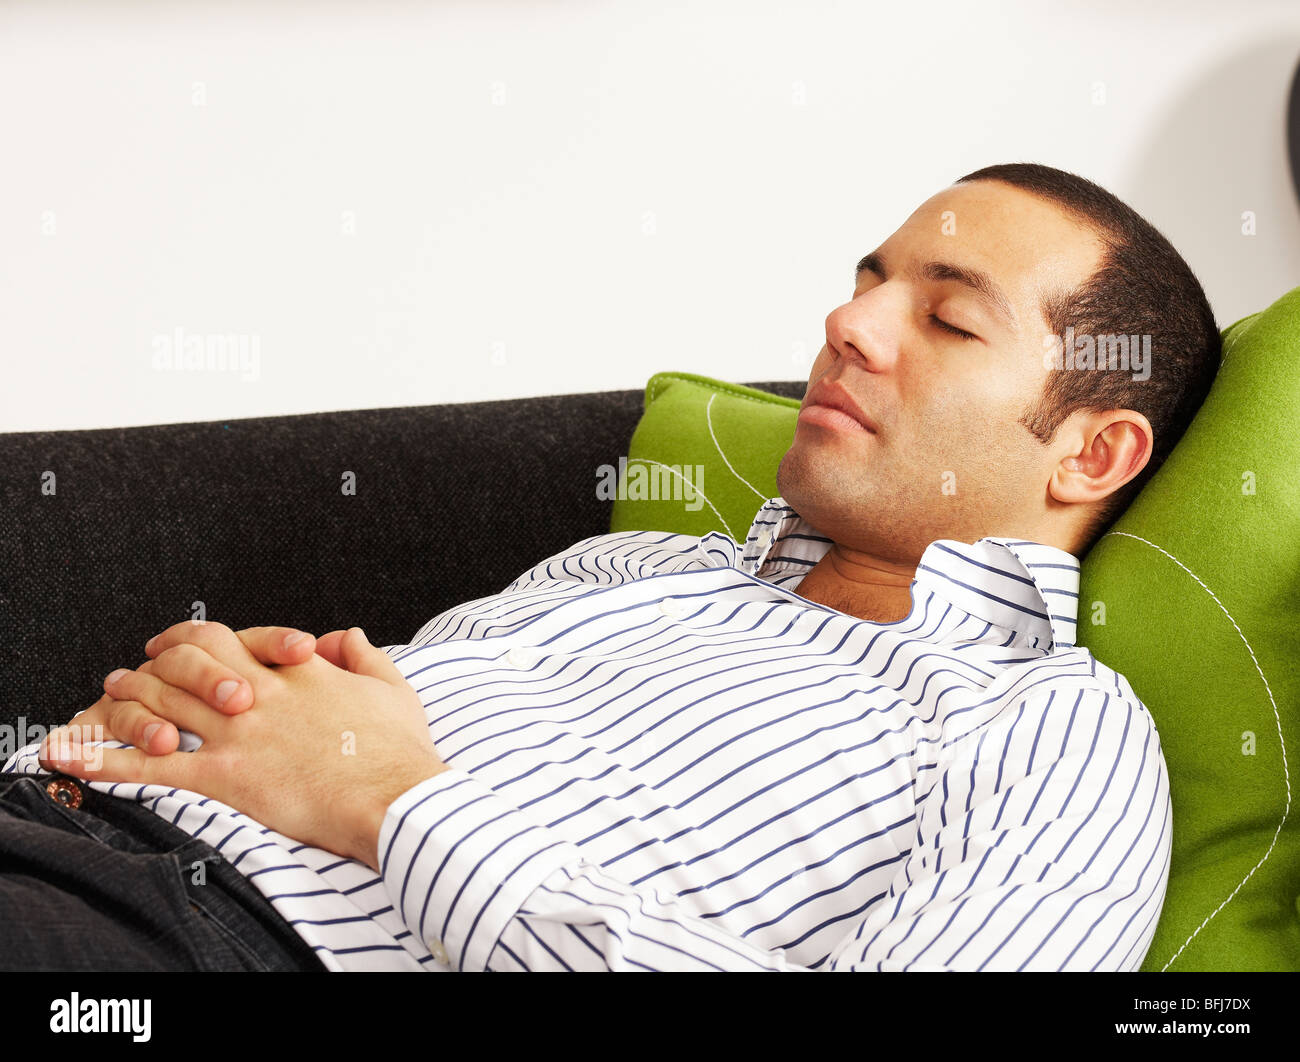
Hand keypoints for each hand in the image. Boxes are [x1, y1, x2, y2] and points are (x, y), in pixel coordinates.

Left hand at [38, 622, 448, 870]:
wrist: (395, 796)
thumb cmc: (400, 750)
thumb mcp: (392, 688)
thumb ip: (364, 654)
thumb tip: (346, 632)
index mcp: (298, 673)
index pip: (235, 638)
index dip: (197, 636)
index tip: (180, 641)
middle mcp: (261, 693)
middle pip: (190, 660)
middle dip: (155, 660)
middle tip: (135, 667)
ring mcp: (240, 733)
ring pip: (166, 703)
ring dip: (128, 701)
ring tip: (106, 700)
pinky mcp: (227, 776)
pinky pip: (156, 767)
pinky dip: (112, 762)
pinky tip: (83, 759)